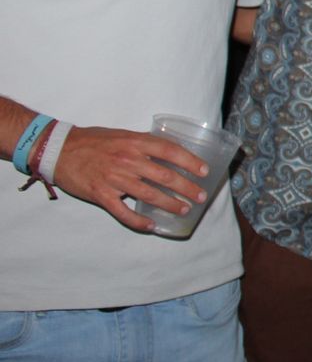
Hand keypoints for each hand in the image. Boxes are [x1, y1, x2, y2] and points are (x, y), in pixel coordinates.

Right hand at [50, 127, 211, 232]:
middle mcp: (128, 160)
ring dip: (170, 204)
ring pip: (149, 195)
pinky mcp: (101, 195)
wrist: (58, 150)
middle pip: (165, 176)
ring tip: (184, 209)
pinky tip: (152, 226)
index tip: (204, 171)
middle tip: (201, 196)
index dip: (190, 162)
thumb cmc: (93, 141)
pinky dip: (139, 222)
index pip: (170, 151)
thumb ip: (144, 144)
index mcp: (135, 142)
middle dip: (186, 188)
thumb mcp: (123, 135)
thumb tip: (168, 151)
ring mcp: (114, 179)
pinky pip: (123, 213)